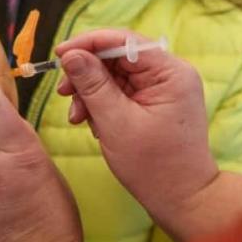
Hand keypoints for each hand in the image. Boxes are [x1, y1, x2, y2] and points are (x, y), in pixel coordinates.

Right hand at [56, 30, 218, 227]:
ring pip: (115, 73)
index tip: (60, 54)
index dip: (89, 43)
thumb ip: (93, 85)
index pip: (124, 41)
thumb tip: (71, 54)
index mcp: (171, 73)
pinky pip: (121, 90)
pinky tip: (91, 122)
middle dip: (87, 73)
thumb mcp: (116, 123)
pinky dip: (101, 103)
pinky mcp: (155, 101)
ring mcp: (164, 88)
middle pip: (118, 56)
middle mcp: (171, 74)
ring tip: (77, 116)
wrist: (182, 200)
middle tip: (65, 92)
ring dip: (91, 91)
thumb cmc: (154, 166)